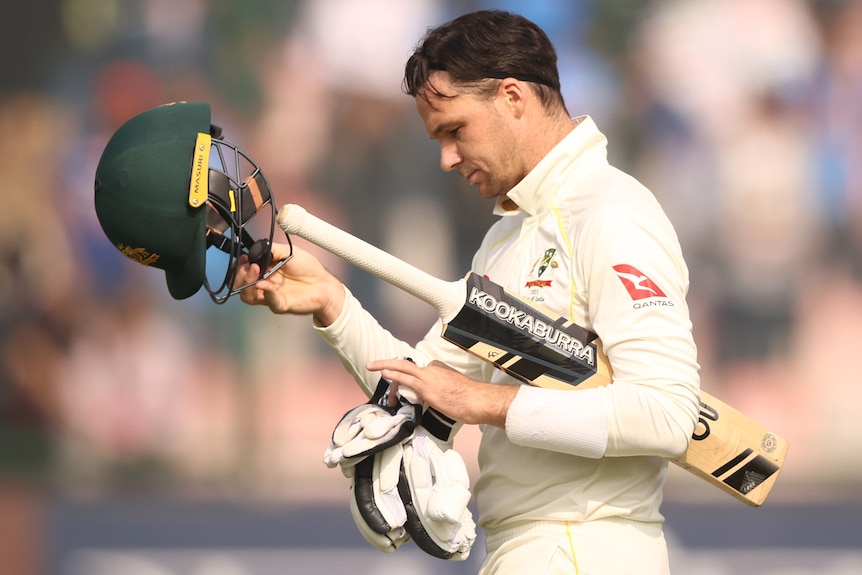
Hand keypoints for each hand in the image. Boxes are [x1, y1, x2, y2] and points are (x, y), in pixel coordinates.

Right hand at [234, 243, 344, 325]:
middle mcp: (264, 284)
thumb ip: (272, 249)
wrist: (324, 283)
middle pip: (240, 285)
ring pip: (248, 296)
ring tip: (255, 271)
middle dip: (240, 275)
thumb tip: (256, 250)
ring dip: (247, 283)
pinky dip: (265, 292)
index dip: (239, 266)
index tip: (243, 258)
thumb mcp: (289, 251)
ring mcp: (270, 296)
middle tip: (249, 266)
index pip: (243, 272)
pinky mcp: (280, 304)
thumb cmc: (308, 268)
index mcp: (264, 271)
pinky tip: (265, 284)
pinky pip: (269, 301)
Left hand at [365, 359, 517, 427]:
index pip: (416, 371)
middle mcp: (432, 370)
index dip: (402, 377)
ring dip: (384, 366)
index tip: (397, 388)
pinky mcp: (426, 387)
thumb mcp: (453, 392)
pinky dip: (392, 374)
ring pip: (402, 369)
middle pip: (406, 367)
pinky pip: (405, 378)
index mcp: (439, 370)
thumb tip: (437, 400)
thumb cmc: (471, 401)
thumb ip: (442, 393)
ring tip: (372, 367)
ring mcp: (429, 377)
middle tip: (374, 366)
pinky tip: (383, 373)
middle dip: (388, 365)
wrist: (479, 401)